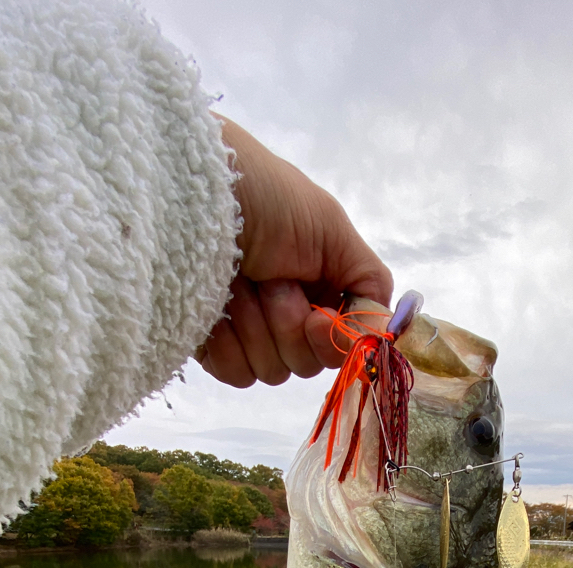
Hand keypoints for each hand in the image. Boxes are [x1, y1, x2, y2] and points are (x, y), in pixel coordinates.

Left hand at [199, 118, 392, 387]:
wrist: (190, 190)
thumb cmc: (265, 196)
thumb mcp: (331, 229)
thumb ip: (367, 283)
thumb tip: (382, 338)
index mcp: (320, 288)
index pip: (343, 344)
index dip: (332, 340)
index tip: (316, 318)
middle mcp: (288, 313)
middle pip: (309, 363)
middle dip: (289, 322)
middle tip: (268, 278)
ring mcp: (249, 332)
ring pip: (273, 371)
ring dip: (256, 325)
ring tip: (236, 281)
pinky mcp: (212, 345)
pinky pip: (236, 374)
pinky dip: (226, 341)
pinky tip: (214, 305)